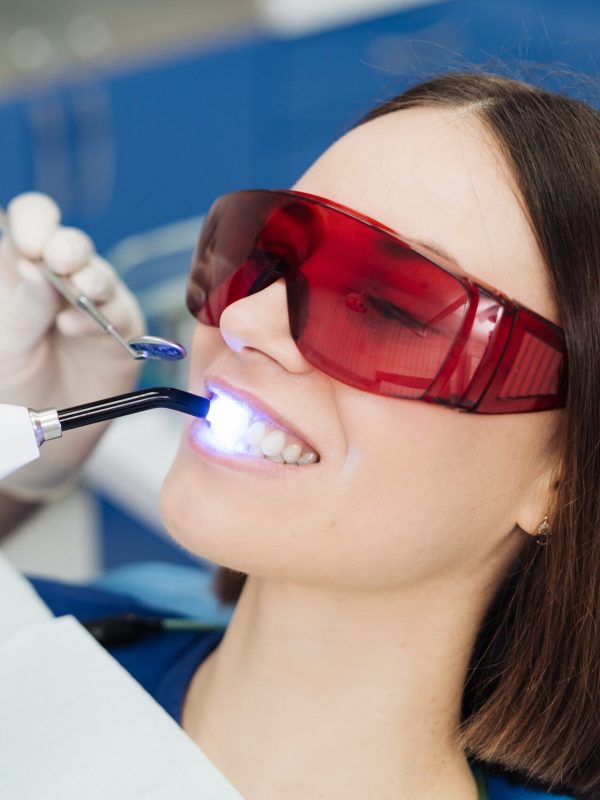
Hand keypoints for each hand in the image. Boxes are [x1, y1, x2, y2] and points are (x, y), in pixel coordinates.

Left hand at [0, 193, 145, 499]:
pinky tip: (79, 326)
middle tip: (61, 260)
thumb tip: (36, 267)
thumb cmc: (12, 382)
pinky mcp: (121, 330)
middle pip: (69, 243)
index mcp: (21, 269)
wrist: (44, 431)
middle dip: (67, 247)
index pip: (30, 223)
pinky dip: (102, 317)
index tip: (32, 242)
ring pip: (100, 274)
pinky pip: (119, 313)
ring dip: (92, 278)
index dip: (35, 222)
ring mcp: (92, 302)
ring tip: (82, 291)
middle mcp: (60, 278)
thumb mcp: (3, 345)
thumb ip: (21, 306)